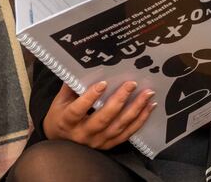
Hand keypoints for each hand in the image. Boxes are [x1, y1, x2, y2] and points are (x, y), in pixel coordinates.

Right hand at [42, 81, 156, 148]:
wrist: (61, 142)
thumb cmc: (61, 116)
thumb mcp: (60, 101)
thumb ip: (71, 85)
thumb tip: (83, 66)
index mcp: (67, 122)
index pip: (78, 110)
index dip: (90, 98)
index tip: (103, 83)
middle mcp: (83, 134)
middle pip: (103, 119)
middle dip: (119, 101)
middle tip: (132, 84)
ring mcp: (97, 141)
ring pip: (118, 127)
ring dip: (135, 109)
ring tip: (148, 94)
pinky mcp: (109, 145)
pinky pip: (127, 134)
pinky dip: (140, 120)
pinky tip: (150, 107)